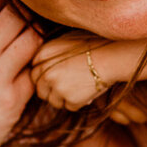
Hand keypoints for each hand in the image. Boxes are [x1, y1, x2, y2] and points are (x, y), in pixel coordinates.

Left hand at [32, 35, 146, 124]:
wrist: (113, 55)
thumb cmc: (94, 44)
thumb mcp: (67, 40)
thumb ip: (52, 52)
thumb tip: (43, 65)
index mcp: (43, 54)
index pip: (33, 72)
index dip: (44, 77)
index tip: (55, 78)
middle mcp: (45, 71)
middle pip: (40, 89)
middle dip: (51, 91)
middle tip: (66, 88)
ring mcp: (56, 86)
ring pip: (53, 101)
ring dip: (65, 98)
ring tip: (81, 87)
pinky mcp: (69, 99)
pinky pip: (70, 106)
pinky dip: (79, 102)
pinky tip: (89, 90)